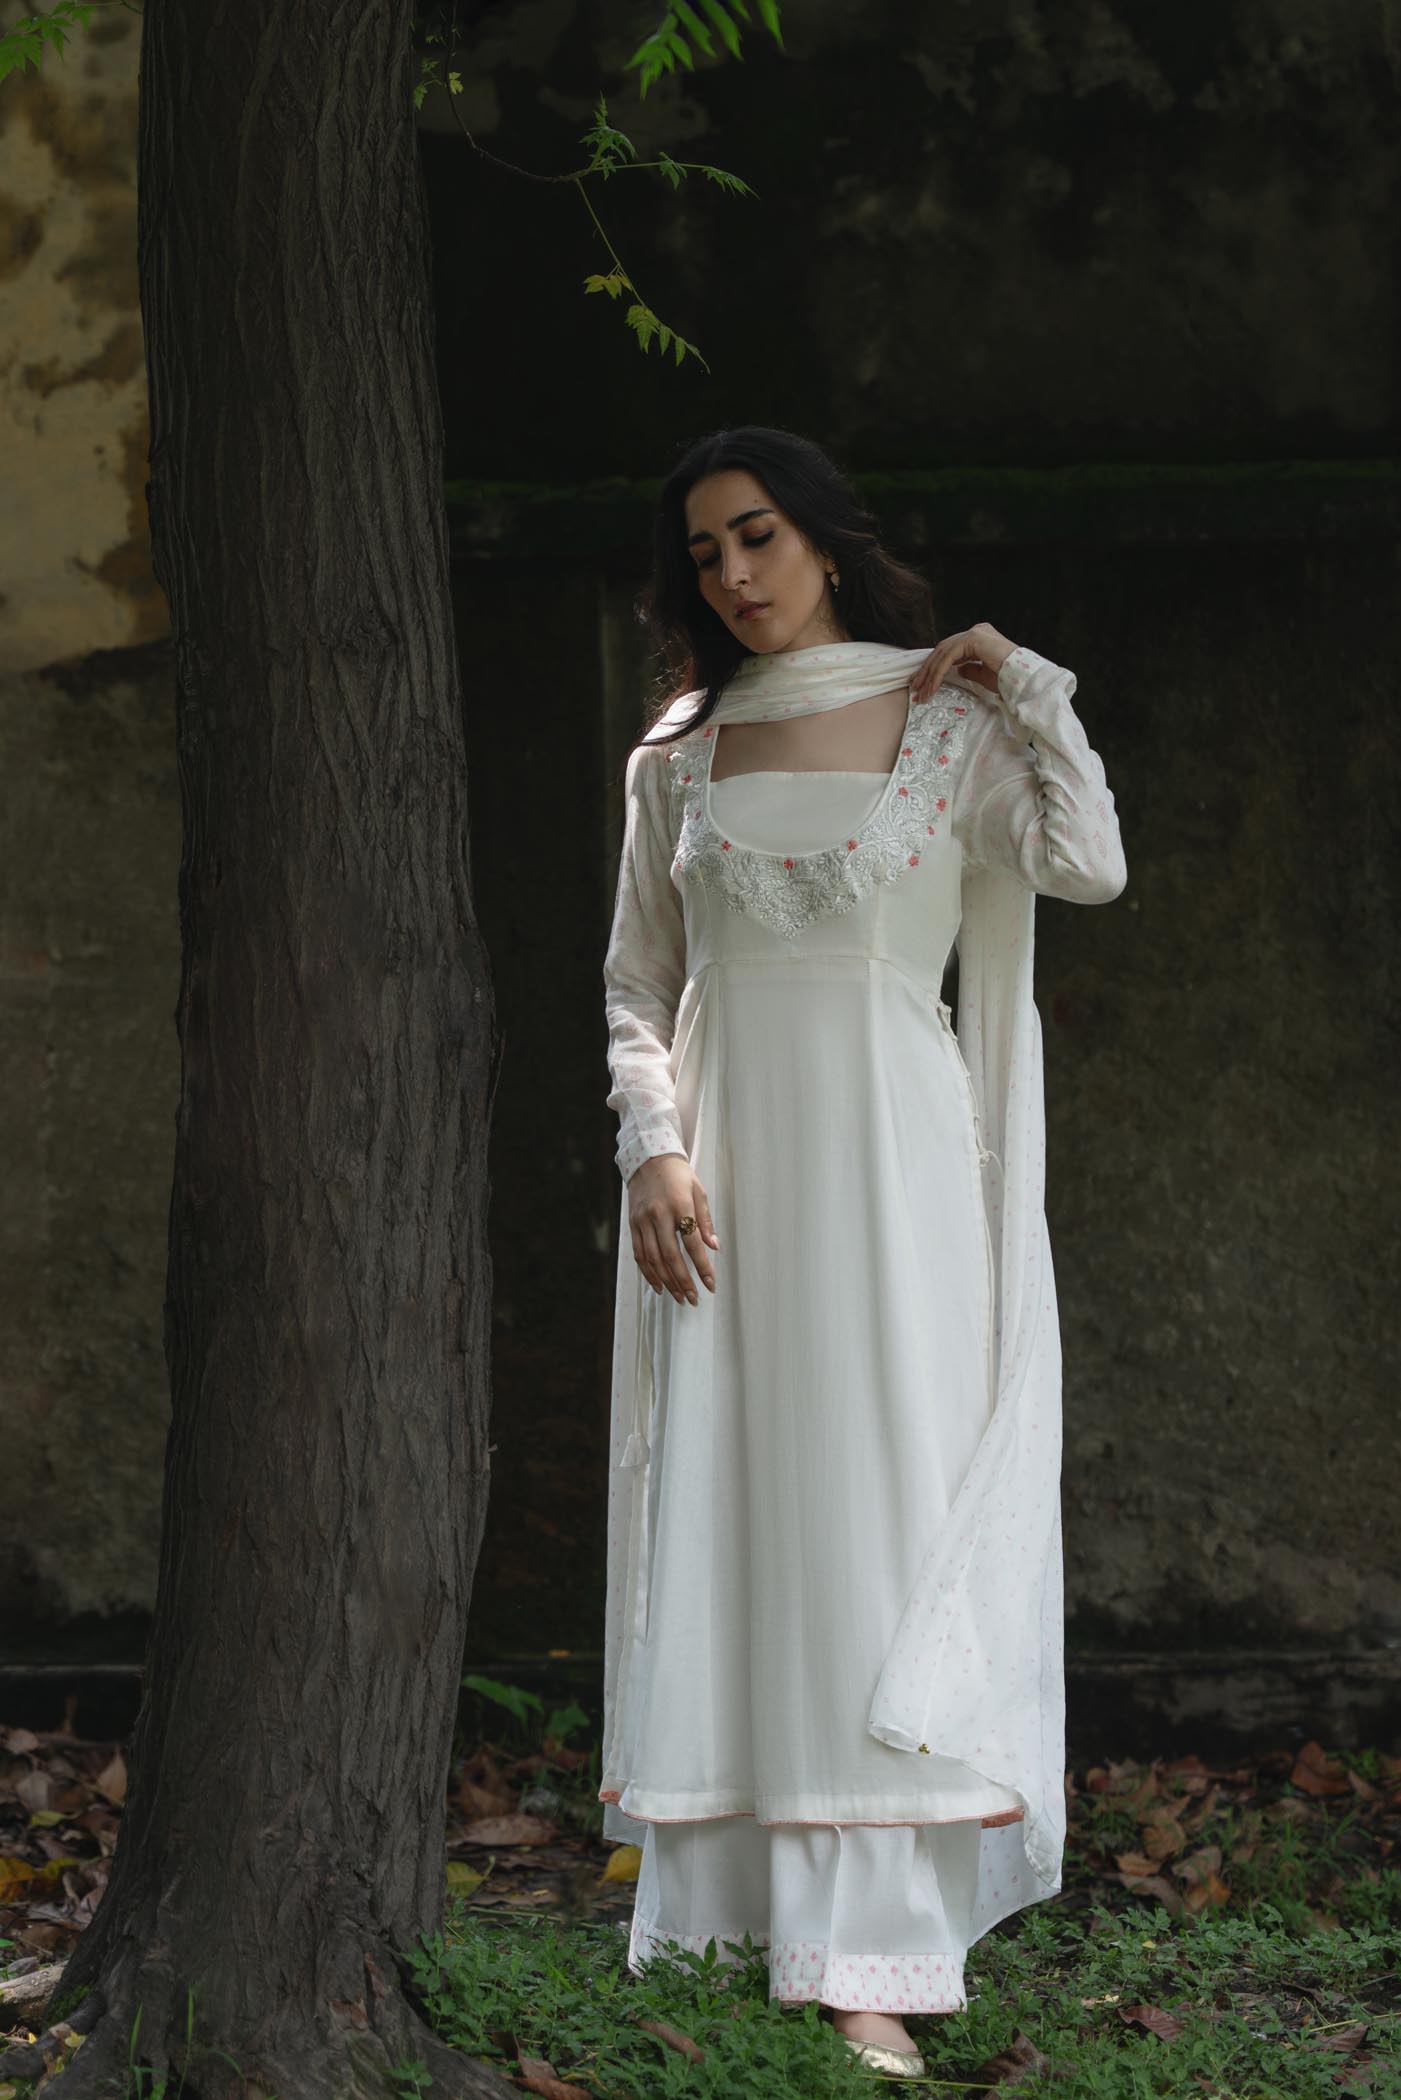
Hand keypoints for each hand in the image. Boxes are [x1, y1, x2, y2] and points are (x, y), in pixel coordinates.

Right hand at [627, 1153, 719, 1305]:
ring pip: (653, 1259)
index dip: (702, 1267)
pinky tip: (658, 1285)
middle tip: (693, 1299)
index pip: (692, 1243)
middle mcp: (659, 1215)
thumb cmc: (678, 1176)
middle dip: (683, 1281)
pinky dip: (648, 1272)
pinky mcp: (633, 1224)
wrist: (648, 1159)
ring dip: (666, 1281)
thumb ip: (705, 1220)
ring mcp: (643, 1221)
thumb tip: (714, 1247)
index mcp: (680, 1205)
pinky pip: (639, 1254)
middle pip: (671, 1256)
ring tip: (679, 1296)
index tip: (711, 1284)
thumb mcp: (698, 1191)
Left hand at [909, 621, 1016, 701]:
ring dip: (929, 674)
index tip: (923, 683)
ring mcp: (974, 633)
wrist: (1022, 677)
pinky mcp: (973, 639)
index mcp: (979, 637)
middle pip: (943, 649)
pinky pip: (948, 658)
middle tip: (916, 688)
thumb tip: (958, 671)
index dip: (935, 666)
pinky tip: (932, 688)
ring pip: (943, 653)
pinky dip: (938, 674)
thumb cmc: (1008, 679)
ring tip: (920, 692)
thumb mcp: (984, 674)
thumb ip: (969, 669)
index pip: (950, 650)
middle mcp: (976, 631)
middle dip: (927, 670)